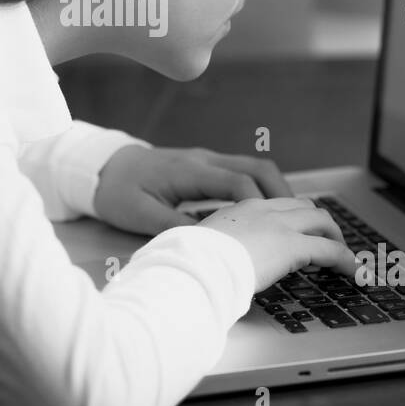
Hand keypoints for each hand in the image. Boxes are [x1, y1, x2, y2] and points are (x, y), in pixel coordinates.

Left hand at [91, 145, 292, 237]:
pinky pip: (244, 172)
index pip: (237, 182)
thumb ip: (175, 227)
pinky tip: (268, 214)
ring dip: (277, 191)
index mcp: (190, 171)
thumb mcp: (141, 215)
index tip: (274, 230)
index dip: (259, 205)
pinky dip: (262, 190)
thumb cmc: (119, 192)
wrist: (103, 167)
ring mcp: (207, 160)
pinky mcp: (206, 166)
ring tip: (294, 220)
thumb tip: (210, 244)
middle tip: (301, 223)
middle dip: (283, 194)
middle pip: (257, 168)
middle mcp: (204, 160)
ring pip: (255, 167)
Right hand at [198, 197, 358, 291]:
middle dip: (320, 223)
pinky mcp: (293, 246)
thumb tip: (214, 265)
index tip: (297, 233)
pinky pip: (331, 252)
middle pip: (304, 207)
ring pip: (322, 221)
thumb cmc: (188, 261)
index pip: (276, 206)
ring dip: (336, 238)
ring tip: (344, 258)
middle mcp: (263, 210)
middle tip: (328, 241)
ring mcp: (279, 225)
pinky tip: (354, 274)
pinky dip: (347, 262)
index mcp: (240, 208)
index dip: (292, 219)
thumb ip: (216, 250)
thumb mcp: (201, 249)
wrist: (191, 264)